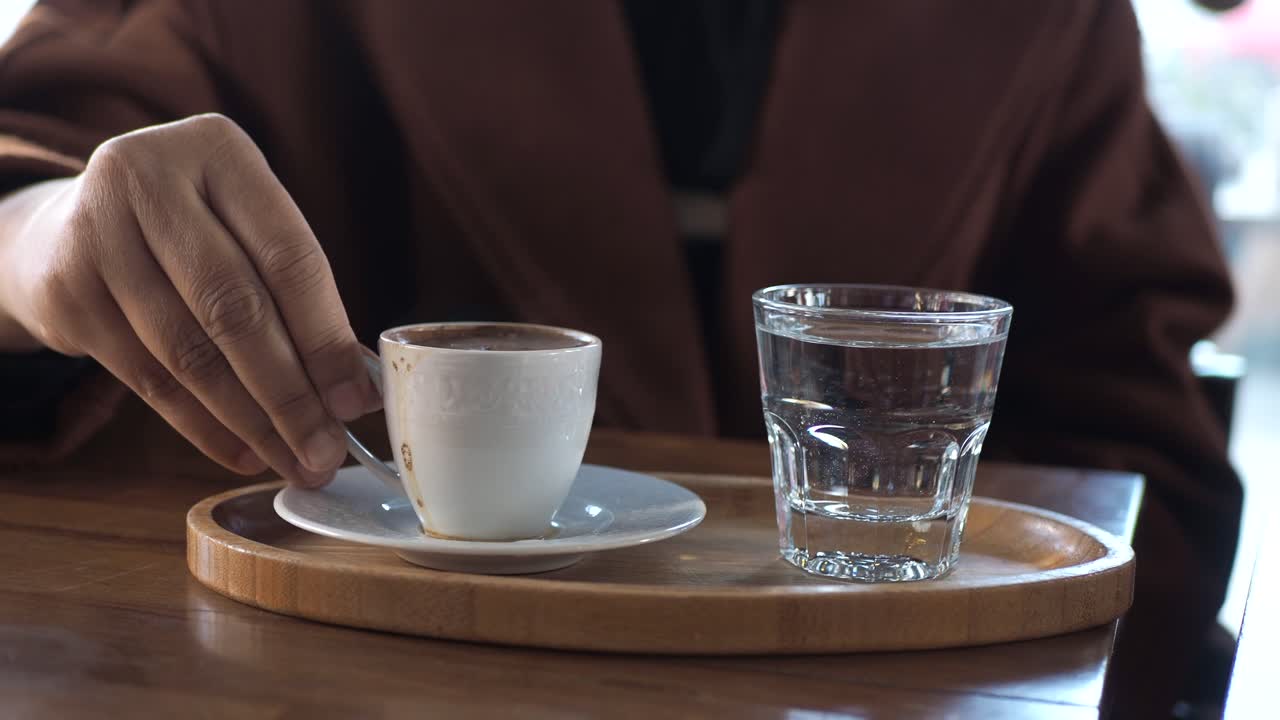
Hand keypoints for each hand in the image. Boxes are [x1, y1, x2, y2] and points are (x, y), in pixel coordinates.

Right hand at [0, 114, 379, 484]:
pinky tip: (242, 452)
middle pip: (236, 308)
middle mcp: (148, 177)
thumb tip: (358, 390)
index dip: (326, 337)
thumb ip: (300, 296)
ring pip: (189, 352)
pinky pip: (147, 378)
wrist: (67, 228)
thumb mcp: (247, 233)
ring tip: (292, 462)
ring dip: (250, 421)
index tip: (357, 402)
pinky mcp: (65, 290)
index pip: (289, 257)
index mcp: (218, 150)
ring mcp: (96, 231)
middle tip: (326, 450)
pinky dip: (202, 426)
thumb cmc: (194, 235)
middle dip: (290, 393)